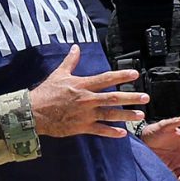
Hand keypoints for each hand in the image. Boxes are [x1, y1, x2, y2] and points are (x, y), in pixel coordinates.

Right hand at [29, 48, 148, 138]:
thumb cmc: (46, 92)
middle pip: (113, 98)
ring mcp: (85, 114)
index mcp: (82, 85)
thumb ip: (70, 61)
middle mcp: (86, 99)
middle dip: (131, 97)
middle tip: (145, 97)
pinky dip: (111, 132)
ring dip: (126, 115)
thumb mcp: (59, 74)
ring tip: (140, 115)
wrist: (34, 113)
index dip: (121, 76)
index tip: (135, 74)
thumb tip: (76, 47)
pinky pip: (100, 130)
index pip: (106, 78)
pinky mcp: (81, 127)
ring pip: (110, 114)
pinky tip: (123, 133)